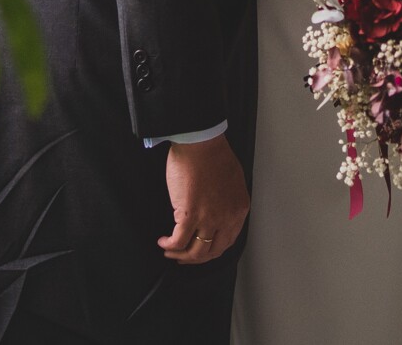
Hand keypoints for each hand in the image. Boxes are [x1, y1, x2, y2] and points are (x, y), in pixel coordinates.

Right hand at [157, 134, 247, 264]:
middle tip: (185, 256)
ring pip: (195, 251)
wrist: (200, 143)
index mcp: (238, 209)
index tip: (203, 250)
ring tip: (171, 252)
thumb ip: (227, 200)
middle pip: (212, 251)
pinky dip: (169, 246)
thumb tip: (216, 211)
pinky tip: (163, 242)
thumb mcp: (232, 180)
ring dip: (181, 256)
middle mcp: (226, 218)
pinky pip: (178, 241)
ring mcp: (208, 219)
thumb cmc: (213, 154)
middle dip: (196, 258)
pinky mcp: (189, 215)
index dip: (212, 250)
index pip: (228, 241)